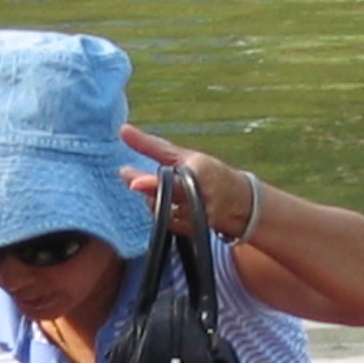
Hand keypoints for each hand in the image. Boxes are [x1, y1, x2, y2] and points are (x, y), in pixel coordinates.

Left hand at [117, 124, 255, 242]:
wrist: (240, 203)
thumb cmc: (209, 174)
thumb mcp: (184, 156)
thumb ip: (152, 146)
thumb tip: (122, 130)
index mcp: (200, 172)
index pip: (172, 178)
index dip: (152, 183)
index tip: (134, 183)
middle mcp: (200, 196)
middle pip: (165, 197)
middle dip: (149, 190)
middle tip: (134, 182)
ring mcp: (197, 218)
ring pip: (160, 211)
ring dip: (154, 200)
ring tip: (163, 190)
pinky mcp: (193, 232)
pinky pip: (166, 223)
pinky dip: (163, 214)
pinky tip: (169, 206)